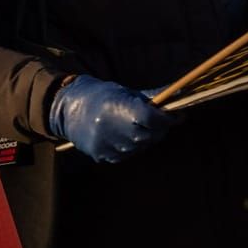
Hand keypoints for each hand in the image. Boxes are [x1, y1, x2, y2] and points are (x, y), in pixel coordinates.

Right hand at [48, 77, 176, 162]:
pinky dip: (129, 147)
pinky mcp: (101, 155)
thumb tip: (179, 95)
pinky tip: (121, 135)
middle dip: (157, 130)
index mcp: (120, 107)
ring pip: (139, 148)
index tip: (172, 116)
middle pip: (149, 136)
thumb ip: (152, 98)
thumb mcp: (126, 92)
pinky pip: (125, 155)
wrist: (68, 108)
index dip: (166, 119)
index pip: (153, 119)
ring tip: (133, 127)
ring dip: (143, 139)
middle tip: (155, 121)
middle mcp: (114, 127)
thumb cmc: (101, 96)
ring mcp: (107, 144)